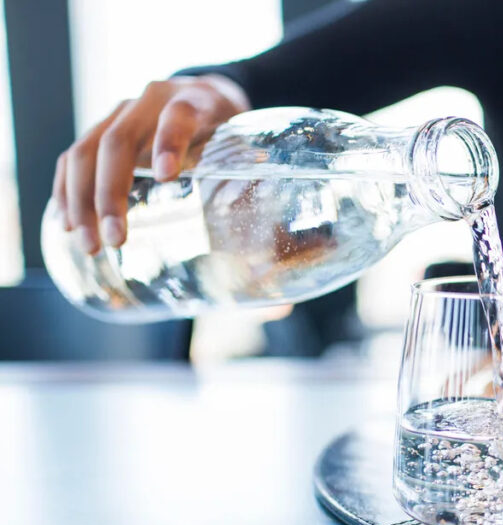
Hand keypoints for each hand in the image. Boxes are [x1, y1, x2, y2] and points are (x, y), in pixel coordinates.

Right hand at [51, 74, 249, 253]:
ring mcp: (120, 112)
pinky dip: (67, 190)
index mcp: (196, 102)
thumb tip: (272, 285)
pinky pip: (73, 156)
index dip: (169, 142)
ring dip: (82, 200)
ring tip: (90, 243)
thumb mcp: (251, 155)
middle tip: (117, 239)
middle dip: (112, 193)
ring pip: (86, 150)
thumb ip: (259, 202)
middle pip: (118, 140)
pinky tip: (68, 223)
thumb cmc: (233, 136)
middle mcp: (151, 100)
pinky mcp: (101, 127)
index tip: (165, 176)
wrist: (209, 97)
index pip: (179, 115)